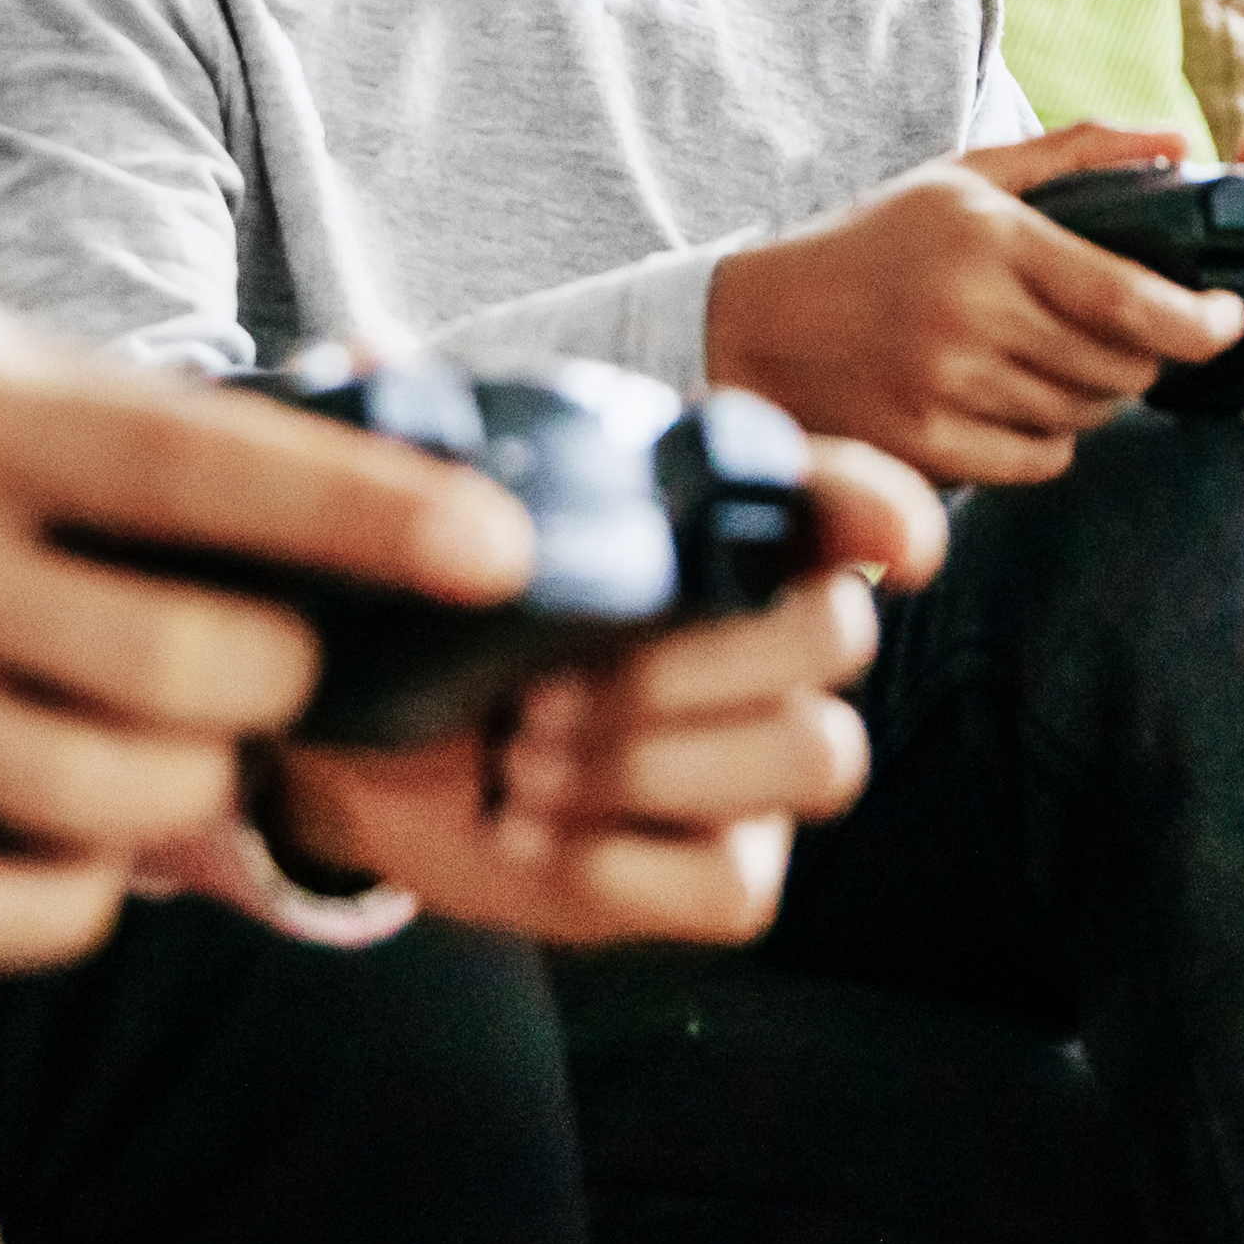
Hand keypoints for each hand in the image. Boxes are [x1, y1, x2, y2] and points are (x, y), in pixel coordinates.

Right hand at [0, 276, 533, 975]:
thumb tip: (302, 431)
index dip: (367, 513)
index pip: (198, 468)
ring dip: (196, 786)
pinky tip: (74, 833)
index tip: (495, 550)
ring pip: (117, 807)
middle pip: (187, 675)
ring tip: (179, 734)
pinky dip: (78, 896)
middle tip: (280, 651)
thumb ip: (84, 396)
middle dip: (281, 676)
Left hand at [274, 437, 947, 943]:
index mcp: (711, 532)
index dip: (877, 509)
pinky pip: (740, 884)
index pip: (843, 500)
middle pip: (836, 634)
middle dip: (689, 662)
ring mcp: (752, 765)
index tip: (878, 538)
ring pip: (816, 757)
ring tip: (525, 761)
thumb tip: (366, 359)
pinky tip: (531, 832)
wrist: (365, 760)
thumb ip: (400, 429)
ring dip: (658, 763)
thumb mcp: (408, 520)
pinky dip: (626, 864)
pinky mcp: (715, 871)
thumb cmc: (426, 617)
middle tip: (538, 692)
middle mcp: (761, 641)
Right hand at [703, 121, 1243, 485]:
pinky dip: (1046, 440)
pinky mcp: (925, 446)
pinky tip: (1014, 404)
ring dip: (1090, 397)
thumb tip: (1181, 145)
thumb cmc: (870, 244)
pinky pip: (1038, 461)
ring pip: (1082, 416)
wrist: (753, 326)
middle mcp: (970, 314)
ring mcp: (945, 386)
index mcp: (989, 238)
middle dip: (1140, 358)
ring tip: (1050, 363)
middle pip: (1118, 367)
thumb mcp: (964, 178)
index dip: (1199, 322)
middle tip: (1120, 339)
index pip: (1129, 297)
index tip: (1226, 321)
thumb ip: (1077, 157)